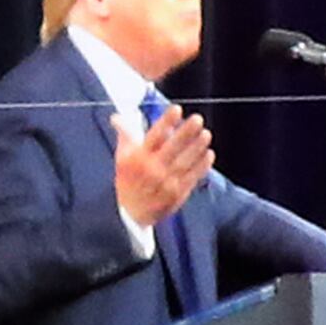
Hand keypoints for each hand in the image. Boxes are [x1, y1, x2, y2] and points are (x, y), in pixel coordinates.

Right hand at [116, 103, 214, 226]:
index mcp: (138, 159)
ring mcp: (166, 183)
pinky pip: (192, 177)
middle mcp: (153, 170)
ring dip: (197, 147)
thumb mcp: (121, 159)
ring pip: (185, 161)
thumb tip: (117, 118)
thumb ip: (124, 137)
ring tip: (206, 134)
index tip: (177, 110)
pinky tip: (208, 154)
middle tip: (198, 119)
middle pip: (173, 147)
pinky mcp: (177, 194)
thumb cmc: (126, 182)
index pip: (154, 136)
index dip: (166, 122)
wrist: (130, 215)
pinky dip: (201, 166)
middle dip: (186, 132)